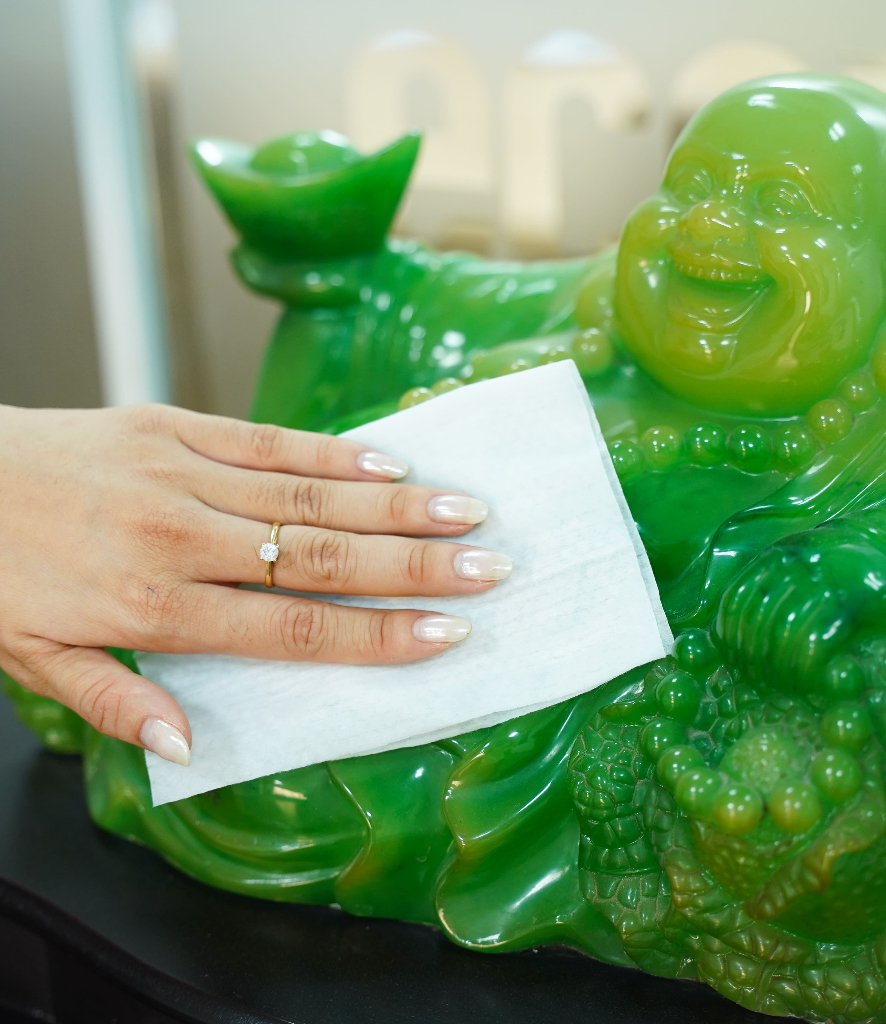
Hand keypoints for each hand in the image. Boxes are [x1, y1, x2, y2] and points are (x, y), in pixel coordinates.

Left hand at [0, 404, 511, 762]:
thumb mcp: (31, 660)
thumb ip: (115, 700)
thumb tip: (188, 747)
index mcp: (153, 607)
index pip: (292, 629)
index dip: (376, 636)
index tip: (446, 636)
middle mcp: (179, 538)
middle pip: (319, 559)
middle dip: (414, 568)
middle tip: (489, 569)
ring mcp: (182, 473)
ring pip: (308, 495)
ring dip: (395, 507)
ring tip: (466, 512)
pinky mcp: (174, 425)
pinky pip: (267, 441)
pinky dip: (334, 454)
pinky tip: (390, 464)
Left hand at [714, 527, 885, 688]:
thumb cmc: (849, 570)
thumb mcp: (803, 569)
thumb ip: (772, 591)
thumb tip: (730, 635)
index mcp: (777, 556)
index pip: (735, 601)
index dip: (732, 638)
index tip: (737, 663)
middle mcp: (795, 565)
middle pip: (756, 622)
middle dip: (756, 660)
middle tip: (765, 682)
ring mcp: (822, 582)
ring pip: (782, 635)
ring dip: (782, 668)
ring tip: (791, 685)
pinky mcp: (851, 603)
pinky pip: (814, 643)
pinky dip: (808, 668)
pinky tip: (814, 680)